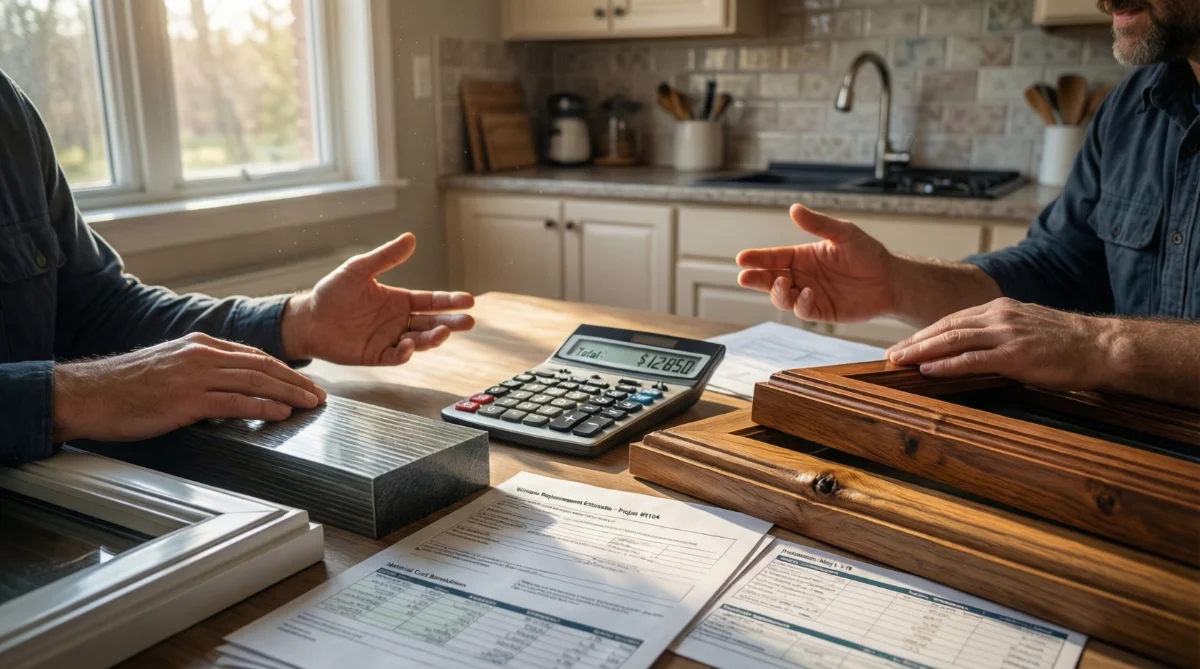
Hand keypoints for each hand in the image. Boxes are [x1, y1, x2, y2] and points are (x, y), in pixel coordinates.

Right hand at [53, 333, 326, 442]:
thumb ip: (201, 372)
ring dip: (288, 393)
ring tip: (309, 404)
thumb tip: (228, 388)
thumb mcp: (169, 368)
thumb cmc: (124, 387)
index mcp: (199, 345)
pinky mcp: (186, 400)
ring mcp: (194, 376)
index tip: (303, 381)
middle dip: (295, 380)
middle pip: (262, 365)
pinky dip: (262, 407)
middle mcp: (201, 354)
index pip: (253, 354)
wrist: (87, 394)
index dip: (284, 369)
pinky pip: (234, 402)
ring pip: (254, 381)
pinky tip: (280, 413)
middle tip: (318, 394)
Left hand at [281, 233, 474, 364]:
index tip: (469, 300)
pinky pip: (396, 356)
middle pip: (432, 322)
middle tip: (469, 322)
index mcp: (399, 300)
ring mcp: (389, 339)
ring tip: (442, 332)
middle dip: (451, 322)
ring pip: (419, 341)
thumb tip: (411, 238)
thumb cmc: (332, 292)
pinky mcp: (376, 356)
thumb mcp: (359, 269)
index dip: (450, 301)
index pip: (431, 301)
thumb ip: (386, 257)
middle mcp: (399, 321)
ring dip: (433, 338)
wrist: (308, 318)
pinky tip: (408, 345)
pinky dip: (405, 353)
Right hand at [736, 204, 896, 321]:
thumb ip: (818, 224)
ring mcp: (810, 295)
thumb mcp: (843, 233)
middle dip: (756, 279)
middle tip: (744, 277)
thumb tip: (794, 209)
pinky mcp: (821, 311)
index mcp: (802, 256)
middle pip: (771, 279)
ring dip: (777, 292)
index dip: (757, 258)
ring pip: (783, 297)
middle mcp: (802, 276)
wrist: (890, 279)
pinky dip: (801, 304)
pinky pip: (803, 310)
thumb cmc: (867, 253)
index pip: (774, 257)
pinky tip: (807, 294)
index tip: (742, 259)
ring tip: (782, 283)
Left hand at [886, 298, 1118, 389]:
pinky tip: (928, 371)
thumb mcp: (1025, 327)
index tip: (904, 344)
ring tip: (899, 362)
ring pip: (953, 340)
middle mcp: (999, 317)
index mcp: (999, 309)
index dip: (924, 333)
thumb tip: (969, 348)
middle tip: (890, 354)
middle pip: (945, 327)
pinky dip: (947, 365)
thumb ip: (997, 333)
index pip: (952, 319)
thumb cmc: (1065, 342)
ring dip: (922, 352)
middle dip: (914, 341)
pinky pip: (973, 360)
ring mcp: (1007, 335)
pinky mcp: (1017, 356)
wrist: (1101, 346)